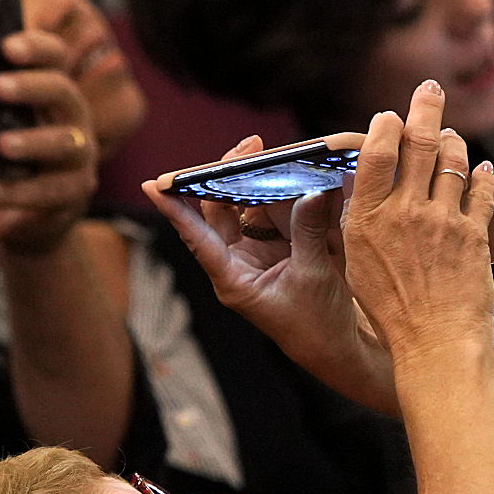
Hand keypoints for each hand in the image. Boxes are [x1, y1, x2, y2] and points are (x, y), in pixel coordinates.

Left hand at [0, 25, 100, 255]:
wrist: (19, 218)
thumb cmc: (2, 161)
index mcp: (54, 92)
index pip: (55, 57)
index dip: (36, 47)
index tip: (7, 45)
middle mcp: (74, 119)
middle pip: (64, 93)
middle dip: (31, 87)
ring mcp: (80, 158)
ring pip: (65, 143)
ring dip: (32, 141)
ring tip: (0, 144)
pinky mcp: (75, 195)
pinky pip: (51, 191)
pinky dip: (19, 191)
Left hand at [147, 132, 391, 407]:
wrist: (339, 350)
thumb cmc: (319, 325)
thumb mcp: (315, 275)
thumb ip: (310, 230)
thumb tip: (314, 189)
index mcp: (233, 279)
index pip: (197, 237)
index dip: (175, 210)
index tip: (154, 184)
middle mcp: (238, 264)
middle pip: (220, 211)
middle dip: (229, 175)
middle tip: (251, 144)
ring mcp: (258, 255)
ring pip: (247, 207)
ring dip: (258, 180)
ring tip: (276, 153)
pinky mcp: (280, 249)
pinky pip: (273, 213)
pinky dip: (282, 194)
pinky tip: (298, 175)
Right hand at [342, 79, 493, 366]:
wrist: (435, 346)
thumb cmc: (390, 312)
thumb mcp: (356, 263)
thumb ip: (360, 218)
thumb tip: (362, 184)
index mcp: (368, 218)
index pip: (378, 150)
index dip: (386, 125)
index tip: (389, 116)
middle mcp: (406, 212)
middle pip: (419, 141)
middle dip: (426, 107)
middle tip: (431, 89)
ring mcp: (443, 221)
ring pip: (453, 159)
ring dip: (454, 140)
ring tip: (452, 136)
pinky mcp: (475, 234)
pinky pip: (482, 190)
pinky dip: (484, 174)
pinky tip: (483, 169)